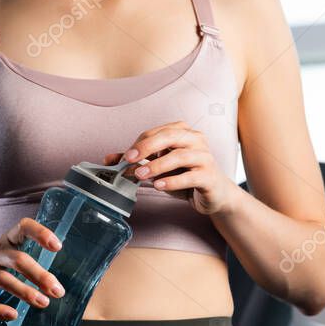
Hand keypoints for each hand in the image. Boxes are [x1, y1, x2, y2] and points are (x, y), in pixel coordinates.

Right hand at [0, 218, 65, 319]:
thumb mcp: (9, 256)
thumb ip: (32, 259)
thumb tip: (65, 275)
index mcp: (6, 243)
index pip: (22, 228)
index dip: (40, 233)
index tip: (57, 246)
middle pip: (18, 260)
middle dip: (39, 274)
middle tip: (58, 290)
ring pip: (4, 280)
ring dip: (25, 292)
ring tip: (44, 303)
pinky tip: (13, 315)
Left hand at [104, 121, 239, 215]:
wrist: (215, 193)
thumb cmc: (186, 176)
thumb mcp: (159, 168)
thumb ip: (137, 161)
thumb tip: (109, 160)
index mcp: (183, 132)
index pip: (157, 132)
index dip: (139, 143)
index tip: (125, 157)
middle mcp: (196, 140)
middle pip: (169, 137)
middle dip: (146, 148)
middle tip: (130, 160)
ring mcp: (205, 157)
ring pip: (179, 156)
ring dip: (157, 166)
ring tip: (141, 175)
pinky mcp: (210, 176)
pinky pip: (190, 176)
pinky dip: (172, 181)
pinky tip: (159, 185)